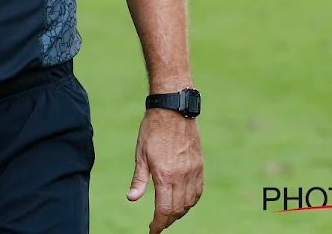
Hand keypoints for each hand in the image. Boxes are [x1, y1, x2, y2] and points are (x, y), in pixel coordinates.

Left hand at [127, 109, 203, 233]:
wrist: (174, 110)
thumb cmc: (153, 130)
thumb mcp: (141, 154)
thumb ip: (139, 179)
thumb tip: (132, 198)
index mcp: (165, 175)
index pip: (164, 210)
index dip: (158, 224)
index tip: (152, 231)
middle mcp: (182, 176)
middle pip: (177, 210)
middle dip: (167, 220)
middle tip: (158, 224)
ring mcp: (193, 171)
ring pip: (189, 203)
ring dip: (179, 212)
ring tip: (168, 214)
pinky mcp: (199, 166)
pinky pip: (198, 192)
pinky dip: (191, 201)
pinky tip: (183, 202)